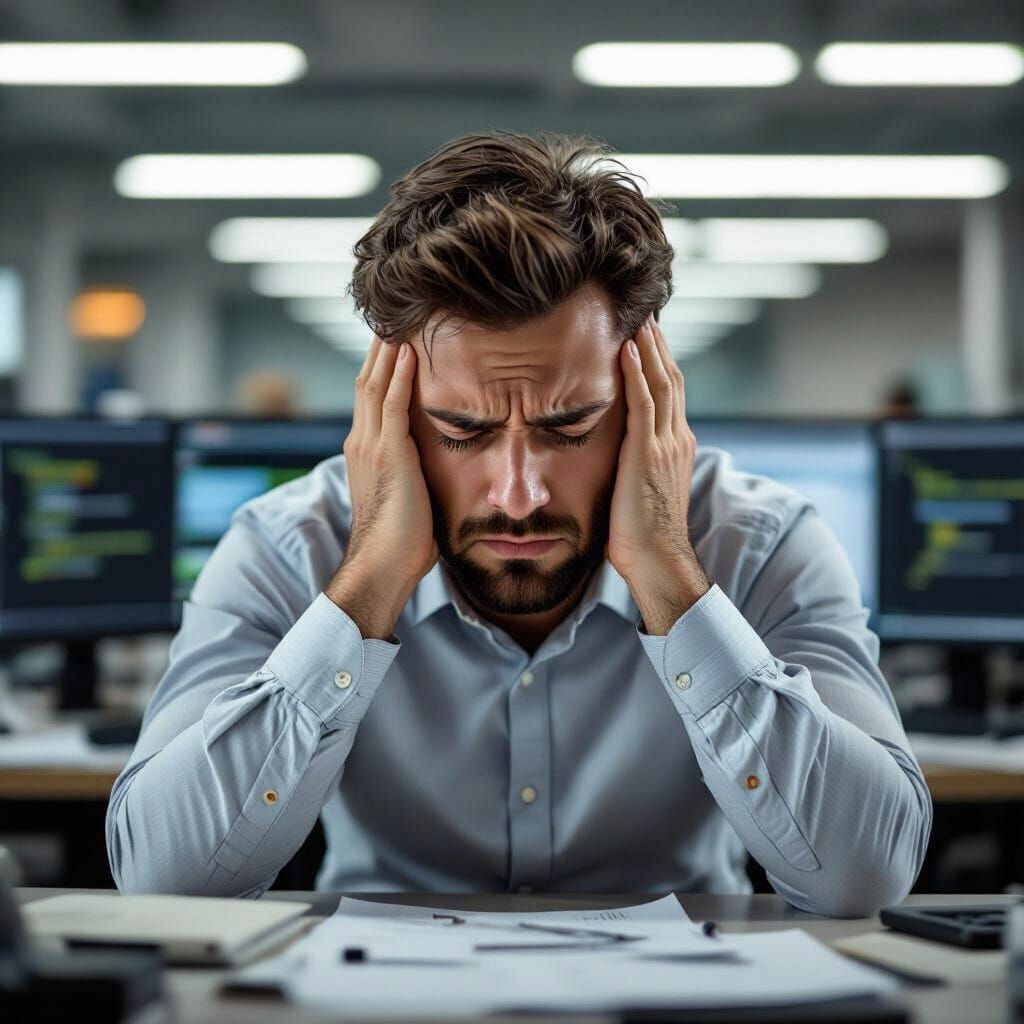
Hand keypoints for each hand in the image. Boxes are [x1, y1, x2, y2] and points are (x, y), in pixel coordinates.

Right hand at [326, 338, 437, 638]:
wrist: (383, 565)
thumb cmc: (400, 542)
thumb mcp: (407, 497)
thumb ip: (414, 474)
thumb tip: (435, 468)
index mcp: (365, 452)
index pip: (370, 398)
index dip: (381, 369)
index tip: (394, 342)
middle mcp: (361, 442)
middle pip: (367, 382)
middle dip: (379, 350)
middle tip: (392, 317)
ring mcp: (371, 446)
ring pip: (375, 385)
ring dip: (387, 351)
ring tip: (399, 320)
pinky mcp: (389, 453)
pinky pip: (391, 403)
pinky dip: (399, 375)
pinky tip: (409, 351)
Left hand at [607, 315, 709, 633]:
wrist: (657, 560)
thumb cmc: (643, 534)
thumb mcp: (641, 487)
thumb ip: (635, 461)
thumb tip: (616, 449)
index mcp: (676, 445)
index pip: (670, 391)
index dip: (659, 360)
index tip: (648, 333)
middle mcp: (677, 438)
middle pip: (670, 378)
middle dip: (659, 344)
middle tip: (647, 312)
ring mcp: (666, 444)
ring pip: (661, 383)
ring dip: (649, 348)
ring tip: (639, 318)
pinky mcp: (648, 454)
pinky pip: (644, 404)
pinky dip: (637, 374)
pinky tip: (628, 350)